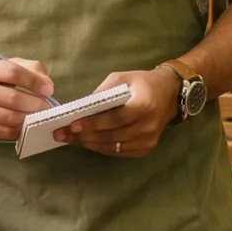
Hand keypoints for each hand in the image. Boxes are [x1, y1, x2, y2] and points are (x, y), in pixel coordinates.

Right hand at [0, 56, 52, 140]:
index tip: (48, 90)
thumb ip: (28, 69)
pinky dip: (19, 129)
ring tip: (37, 115)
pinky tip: (25, 124)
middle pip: (12, 99)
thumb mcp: (2, 65)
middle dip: (35, 104)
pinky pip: (4, 132)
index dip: (34, 82)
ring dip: (29, 118)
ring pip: (10, 118)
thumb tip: (47, 85)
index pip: (12, 73)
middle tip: (46, 107)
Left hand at [62, 67, 178, 158]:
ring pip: (112, 147)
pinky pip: (118, 152)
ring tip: (68, 139)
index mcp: (144, 106)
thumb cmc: (143, 83)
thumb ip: (103, 93)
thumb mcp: (122, 78)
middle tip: (61, 134)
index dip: (93, 124)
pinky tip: (85, 142)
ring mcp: (147, 141)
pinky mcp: (145, 149)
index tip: (73, 125)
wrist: (169, 95)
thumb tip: (81, 108)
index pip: (114, 119)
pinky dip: (100, 147)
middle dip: (83, 136)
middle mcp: (147, 127)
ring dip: (88, 144)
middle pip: (110, 136)